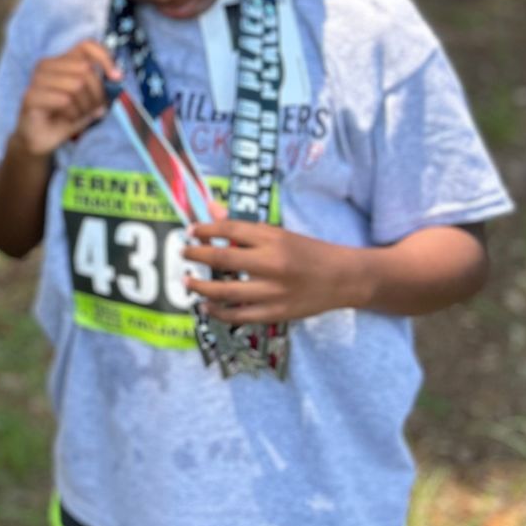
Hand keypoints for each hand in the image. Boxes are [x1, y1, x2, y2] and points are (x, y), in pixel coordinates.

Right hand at [12, 41, 120, 159]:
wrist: (41, 140)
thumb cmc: (66, 116)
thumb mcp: (89, 99)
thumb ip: (101, 85)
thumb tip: (116, 76)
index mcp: (61, 60)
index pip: (86, 46)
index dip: (104, 58)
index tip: (116, 78)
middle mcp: (47, 65)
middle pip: (85, 68)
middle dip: (96, 93)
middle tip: (92, 109)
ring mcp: (36, 79)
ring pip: (76, 84)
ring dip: (84, 106)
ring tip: (78, 116)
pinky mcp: (30, 97)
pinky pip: (63, 100)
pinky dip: (72, 113)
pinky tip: (66, 119)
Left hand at [182, 220, 364, 324]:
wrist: (344, 279)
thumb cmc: (309, 252)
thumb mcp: (280, 233)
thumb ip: (244, 226)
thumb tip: (212, 210)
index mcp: (274, 239)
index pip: (230, 230)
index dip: (206, 229)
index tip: (190, 230)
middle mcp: (272, 264)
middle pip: (223, 258)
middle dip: (197, 255)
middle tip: (182, 253)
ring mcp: (273, 292)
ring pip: (226, 291)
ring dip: (201, 286)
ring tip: (187, 281)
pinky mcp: (276, 313)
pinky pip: (240, 315)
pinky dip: (219, 311)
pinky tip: (206, 306)